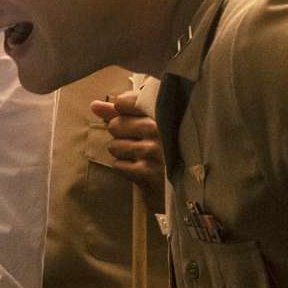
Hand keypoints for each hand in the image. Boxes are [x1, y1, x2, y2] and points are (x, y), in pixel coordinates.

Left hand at [91, 90, 165, 212]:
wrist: (193, 186)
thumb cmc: (171, 151)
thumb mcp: (156, 126)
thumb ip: (125, 113)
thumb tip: (94, 105)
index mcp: (165, 113)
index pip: (126, 102)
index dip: (120, 110)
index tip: (130, 118)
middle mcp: (159, 130)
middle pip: (115, 125)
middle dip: (120, 135)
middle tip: (137, 142)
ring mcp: (152, 152)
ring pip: (114, 146)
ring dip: (123, 153)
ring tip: (141, 156)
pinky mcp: (146, 173)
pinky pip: (118, 165)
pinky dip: (126, 169)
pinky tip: (142, 169)